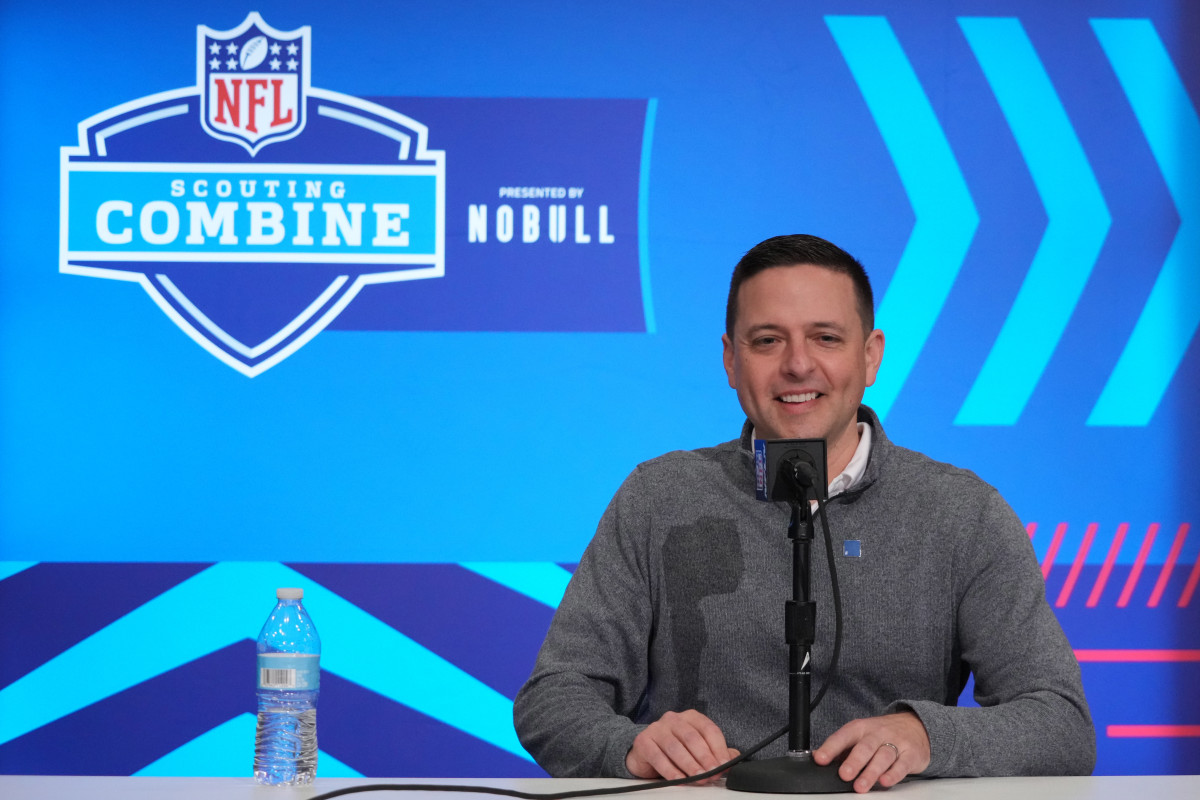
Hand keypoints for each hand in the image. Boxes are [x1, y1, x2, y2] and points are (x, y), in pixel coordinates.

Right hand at [625, 709, 739, 781]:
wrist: (645, 752)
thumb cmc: (676, 750)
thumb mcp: (697, 748)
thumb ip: (716, 752)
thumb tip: (733, 759)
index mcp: (690, 717)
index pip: (708, 729)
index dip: (718, 748)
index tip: (724, 764)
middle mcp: (673, 719)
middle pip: (692, 738)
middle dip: (705, 758)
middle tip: (712, 773)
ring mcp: (657, 728)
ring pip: (676, 747)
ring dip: (689, 765)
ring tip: (698, 778)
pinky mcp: (644, 741)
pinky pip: (658, 757)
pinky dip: (671, 771)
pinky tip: (680, 780)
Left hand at [813, 711, 930, 792]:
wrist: (915, 726)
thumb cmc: (882, 734)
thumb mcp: (860, 736)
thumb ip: (841, 748)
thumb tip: (817, 757)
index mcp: (860, 728)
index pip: (843, 736)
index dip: (831, 748)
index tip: (820, 759)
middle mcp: (877, 734)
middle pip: (864, 747)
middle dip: (854, 761)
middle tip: (844, 775)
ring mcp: (895, 743)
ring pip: (883, 756)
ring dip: (871, 772)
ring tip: (861, 785)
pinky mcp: (911, 754)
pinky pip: (902, 764)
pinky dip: (893, 774)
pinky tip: (885, 781)